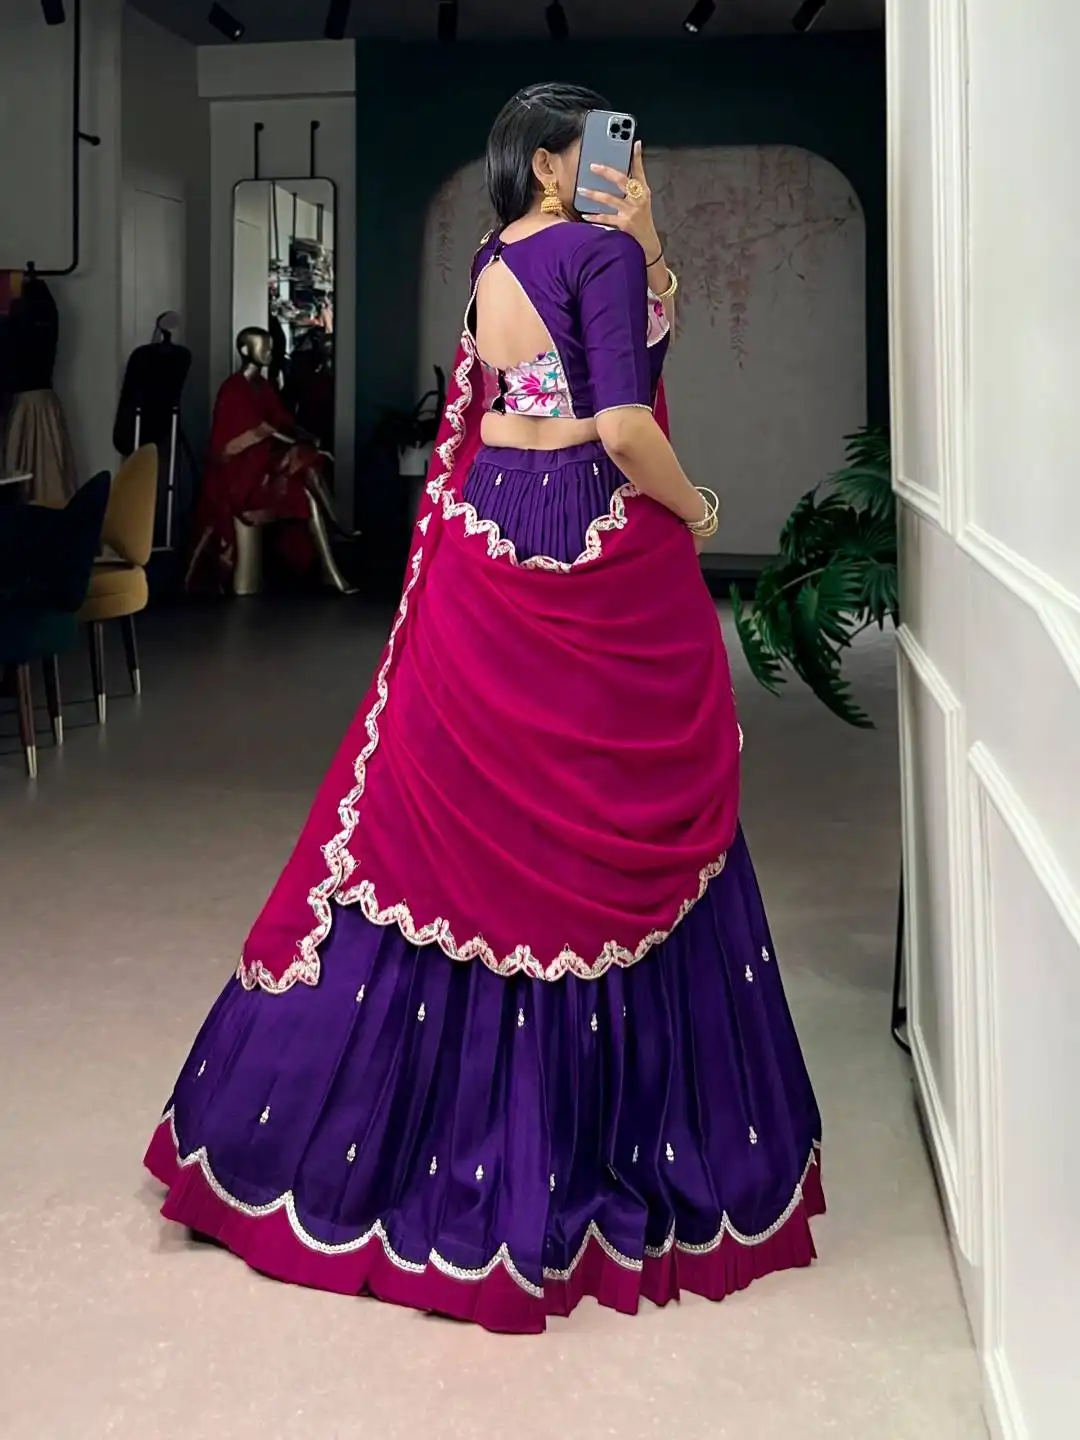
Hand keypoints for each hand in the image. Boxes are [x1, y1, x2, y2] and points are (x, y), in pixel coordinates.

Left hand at [577, 142, 661, 262]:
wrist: (647, 243)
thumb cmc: (642, 219)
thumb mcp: (641, 200)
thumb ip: (634, 184)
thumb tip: (624, 170)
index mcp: (643, 191)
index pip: (639, 171)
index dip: (637, 157)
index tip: (634, 143)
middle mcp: (638, 199)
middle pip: (621, 181)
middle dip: (606, 172)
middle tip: (592, 166)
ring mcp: (631, 211)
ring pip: (610, 199)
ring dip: (594, 194)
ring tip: (581, 189)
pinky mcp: (624, 224)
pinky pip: (606, 218)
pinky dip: (594, 217)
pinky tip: (585, 215)